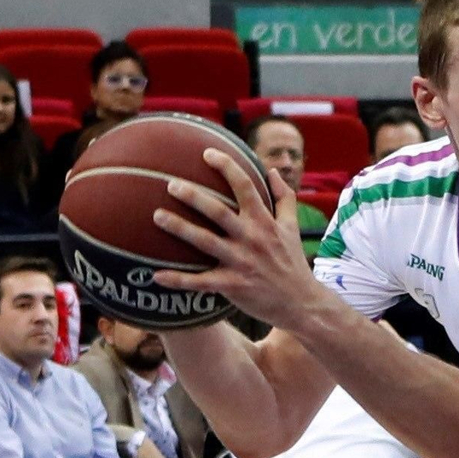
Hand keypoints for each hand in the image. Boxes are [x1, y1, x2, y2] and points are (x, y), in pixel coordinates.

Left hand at [152, 149, 321, 330]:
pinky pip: (201, 282)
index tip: (207, 154)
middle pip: (218, 212)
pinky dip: (178, 280)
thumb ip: (284, 197)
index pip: (245, 187)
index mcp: (264, 222)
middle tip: (171, 184)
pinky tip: (156, 275)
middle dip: (194, 196)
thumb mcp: (293, 227)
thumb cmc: (293, 262)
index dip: (226, 167)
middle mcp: (252, 239)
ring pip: (205, 242)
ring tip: (157, 216)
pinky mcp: (233, 286)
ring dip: (180, 228)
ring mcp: (241, 263)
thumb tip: (272, 170)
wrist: (302, 304)